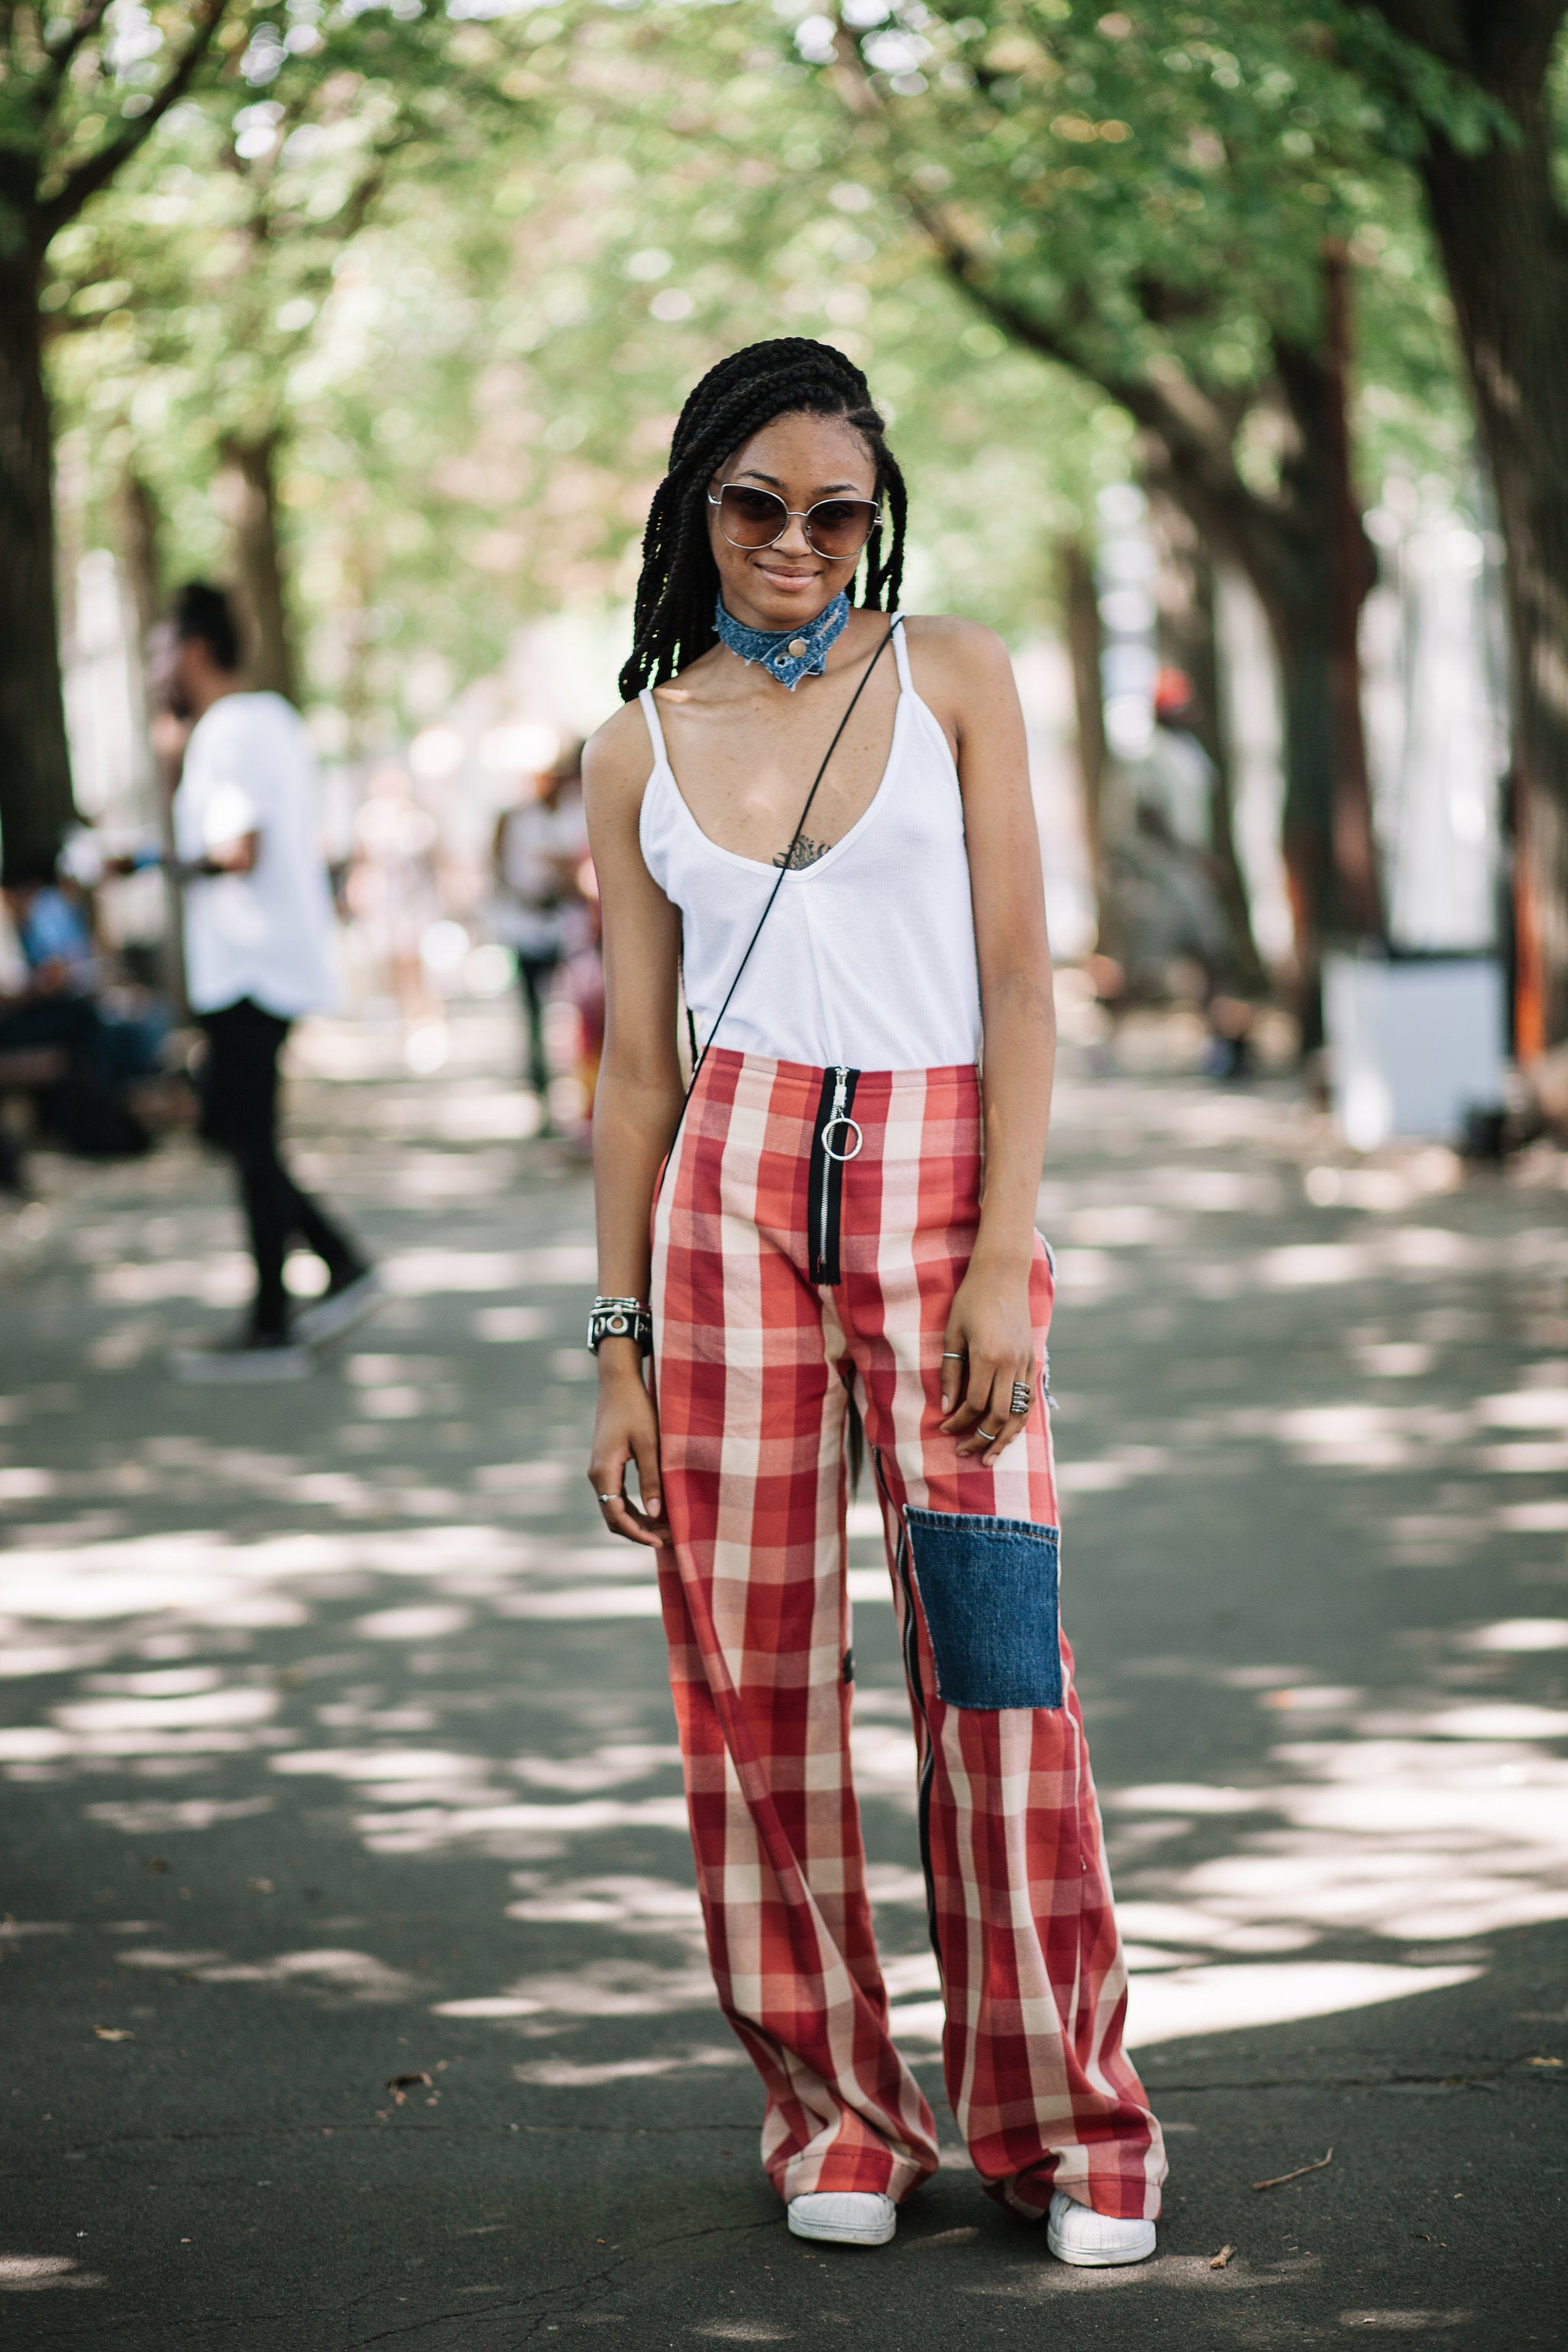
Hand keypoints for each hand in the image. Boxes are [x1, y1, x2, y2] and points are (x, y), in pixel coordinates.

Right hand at [587, 1346, 669, 1546]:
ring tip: (668, 1527)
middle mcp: (597, 1475)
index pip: (616, 1515)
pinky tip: (657, 1510)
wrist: (618, 1382)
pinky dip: (635, 1508)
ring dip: (639, 1521)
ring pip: (615, 1509)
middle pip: (614, 1517)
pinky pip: (618, 1496)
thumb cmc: (636, 1408)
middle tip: (671, 1537)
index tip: (662, 1541)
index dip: (638, 1533)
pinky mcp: (606, 1466)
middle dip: (641, 1531)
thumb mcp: (649, 1443)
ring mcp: (600, 1471)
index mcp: (604, 1472)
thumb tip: (656, 1512)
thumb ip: (652, 1478)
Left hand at [938, 1255, 1036, 1466]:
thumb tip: (946, 1407)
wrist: (1003, 1275)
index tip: (944, 1428)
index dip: (959, 1422)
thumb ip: (950, 1372)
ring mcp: (1026, 1363)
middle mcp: (1011, 1364)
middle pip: (999, 1416)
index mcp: (988, 1357)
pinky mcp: (1033, 1360)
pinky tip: (1008, 1431)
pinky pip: (1029, 1399)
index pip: (975, 1405)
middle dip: (980, 1438)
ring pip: (1019, 1413)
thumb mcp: (952, 1334)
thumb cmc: (971, 1301)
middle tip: (963, 1451)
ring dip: (1004, 1438)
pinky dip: (1019, 1419)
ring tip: (990, 1456)